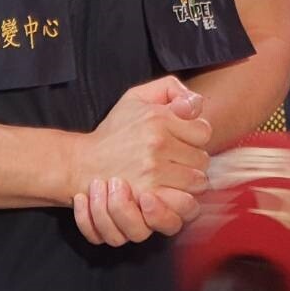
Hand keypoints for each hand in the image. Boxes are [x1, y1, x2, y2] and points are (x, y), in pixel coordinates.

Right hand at [70, 76, 212, 245]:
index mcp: (159, 118)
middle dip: (193, 160)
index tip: (182, 139)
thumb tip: (196, 103)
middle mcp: (158, 144)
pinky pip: (184, 201)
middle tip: (176, 160)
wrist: (85, 162)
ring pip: (197, 182)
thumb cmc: (115, 130)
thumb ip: (171, 89)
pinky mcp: (148, 195)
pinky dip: (181, 199)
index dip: (195, 135)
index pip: (204, 131)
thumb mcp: (138, 97)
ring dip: (188, 181)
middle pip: (202, 159)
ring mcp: (153, 172)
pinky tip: (171, 192)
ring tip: (173, 176)